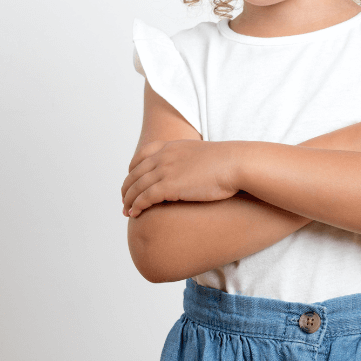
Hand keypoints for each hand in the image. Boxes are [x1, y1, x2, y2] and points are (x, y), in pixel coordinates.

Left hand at [122, 140, 240, 217]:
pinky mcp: (168, 186)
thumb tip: (197, 171)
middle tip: (125, 200)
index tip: (133, 180)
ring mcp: (165, 170)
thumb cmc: (228, 163)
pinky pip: (144, 198)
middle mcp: (164, 156)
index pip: (142, 155)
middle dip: (127, 188)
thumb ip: (193, 161)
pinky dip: (136, 206)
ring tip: (126, 211)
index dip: (133, 169)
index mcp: (172, 146)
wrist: (235, 163)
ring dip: (128, 200)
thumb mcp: (204, 155)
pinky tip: (134, 214)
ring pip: (136, 186)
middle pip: (135, 172)